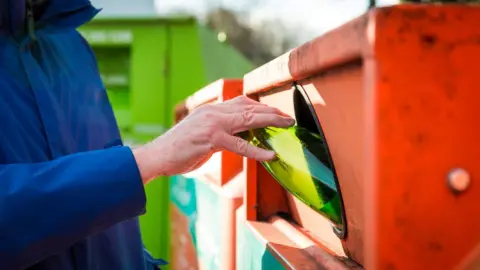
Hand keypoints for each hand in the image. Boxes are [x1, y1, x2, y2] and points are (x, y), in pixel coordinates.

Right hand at [133, 96, 294, 182]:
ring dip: (270, 121)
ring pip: (248, 119)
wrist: (157, 155)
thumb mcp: (201, 132)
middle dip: (271, 111)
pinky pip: (239, 145)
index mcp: (211, 109)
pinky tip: (270, 155)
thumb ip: (219, 129)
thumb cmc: (179, 147)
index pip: (241, 102)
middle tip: (288, 117)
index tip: (275, 111)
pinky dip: (257, 150)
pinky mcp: (211, 139)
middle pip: (249, 107)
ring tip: (286, 124)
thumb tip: (238, 134)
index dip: (260, 106)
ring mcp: (213, 124)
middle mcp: (213, 112)